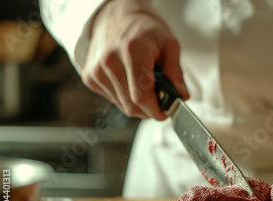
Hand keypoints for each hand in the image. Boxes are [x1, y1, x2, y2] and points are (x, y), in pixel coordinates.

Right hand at [81, 0, 188, 119]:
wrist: (118, 17)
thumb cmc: (145, 30)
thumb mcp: (169, 44)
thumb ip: (176, 72)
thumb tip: (181, 96)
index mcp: (132, 51)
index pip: (141, 95)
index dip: (157, 110)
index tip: (167, 112)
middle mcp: (109, 61)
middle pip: (132, 105)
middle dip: (150, 110)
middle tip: (162, 101)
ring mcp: (97, 70)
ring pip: (123, 106)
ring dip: (139, 105)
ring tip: (147, 86)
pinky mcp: (90, 77)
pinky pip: (113, 100)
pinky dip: (126, 98)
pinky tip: (131, 82)